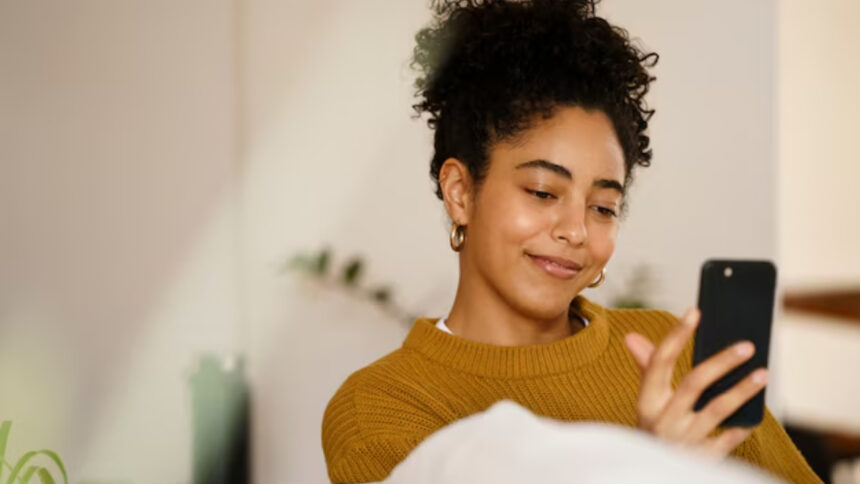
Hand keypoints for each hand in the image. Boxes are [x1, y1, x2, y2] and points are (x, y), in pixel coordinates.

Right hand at [623, 307, 768, 458]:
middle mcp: (662, 420)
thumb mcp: (647, 402)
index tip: (695, 311)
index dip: (677, 335)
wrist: (646, 476)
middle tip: (747, 345)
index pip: (660, 361)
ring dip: (741, 390)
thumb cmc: (655, 429)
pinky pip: (727, 439)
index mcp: (646, 401)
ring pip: (715, 410)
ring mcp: (682, 441)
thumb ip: (647, 369)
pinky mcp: (701, 460)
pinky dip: (741, 426)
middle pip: (693, 383)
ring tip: (762, 373)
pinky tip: (756, 413)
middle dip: (721, 361)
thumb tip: (632, 337)